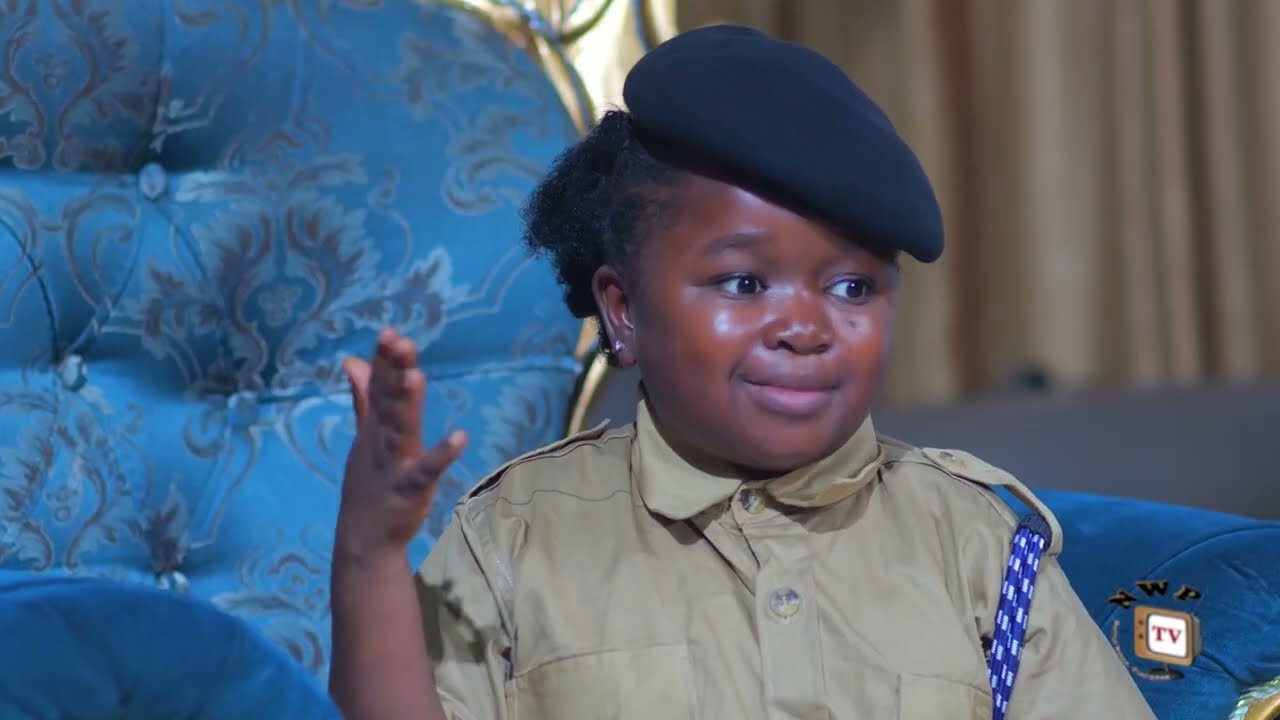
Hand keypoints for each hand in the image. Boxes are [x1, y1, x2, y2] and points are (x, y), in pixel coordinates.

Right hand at [336, 328, 467, 559]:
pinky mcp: (410, 488)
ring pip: (400, 429)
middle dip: (393, 372)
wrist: (364, 538)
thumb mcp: (365, 436)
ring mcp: (394, 464)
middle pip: (387, 401)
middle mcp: (380, 440)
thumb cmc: (370, 482)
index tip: (390, 332)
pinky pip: (426, 470)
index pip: (377, 386)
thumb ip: (363, 398)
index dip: (383, 360)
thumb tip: (353, 360)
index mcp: (373, 426)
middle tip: (399, 343)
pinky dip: (441, 455)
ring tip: (416, 376)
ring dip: (406, 404)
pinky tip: (460, 437)